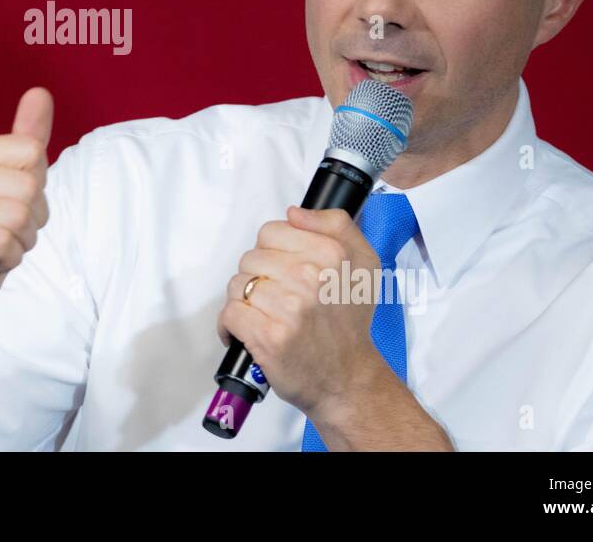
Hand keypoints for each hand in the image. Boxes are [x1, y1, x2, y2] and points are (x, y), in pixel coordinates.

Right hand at [0, 87, 53, 343]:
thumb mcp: (18, 182)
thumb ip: (28, 138)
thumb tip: (40, 92)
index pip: (33, 153)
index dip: (37, 187)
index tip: (13, 203)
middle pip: (29, 186)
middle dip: (31, 219)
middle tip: (6, 231)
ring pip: (18, 216)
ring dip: (20, 242)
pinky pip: (3, 241)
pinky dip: (8, 258)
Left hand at [215, 206, 389, 421]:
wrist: (348, 379)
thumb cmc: (349, 323)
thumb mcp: (363, 263)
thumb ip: (336, 224)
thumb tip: (294, 213)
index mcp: (332, 255)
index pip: (271, 232)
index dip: (273, 251)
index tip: (284, 269)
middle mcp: (310, 278)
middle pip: (251, 258)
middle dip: (259, 277)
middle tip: (277, 297)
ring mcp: (289, 308)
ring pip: (237, 285)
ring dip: (245, 301)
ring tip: (265, 315)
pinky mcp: (269, 337)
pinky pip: (230, 313)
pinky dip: (231, 325)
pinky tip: (248, 331)